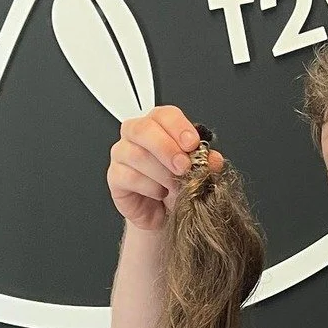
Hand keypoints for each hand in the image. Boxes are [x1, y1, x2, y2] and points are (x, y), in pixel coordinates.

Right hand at [107, 106, 224, 230]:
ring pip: (136, 154)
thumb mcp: (196, 171)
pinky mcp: (114, 176)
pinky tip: (160, 193)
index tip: (192, 144)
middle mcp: (137, 135)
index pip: (164, 114)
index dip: (179, 127)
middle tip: (183, 166)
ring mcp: (122, 154)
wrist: (164, 213)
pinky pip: (128, 176)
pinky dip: (149, 187)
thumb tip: (214, 159)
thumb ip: (205, 162)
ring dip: (162, 173)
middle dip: (167, 148)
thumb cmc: (176, 185)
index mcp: (159, 125)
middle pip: (143, 129)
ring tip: (175, 185)